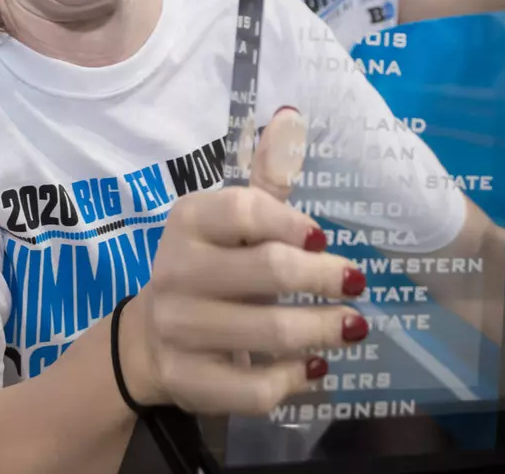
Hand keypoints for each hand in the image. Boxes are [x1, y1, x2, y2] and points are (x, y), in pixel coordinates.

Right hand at [117, 109, 366, 414]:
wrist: (148, 341)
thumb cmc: (207, 268)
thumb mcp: (229, 221)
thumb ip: (265, 177)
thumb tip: (292, 116)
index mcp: (187, 221)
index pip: (244, 211)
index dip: (291, 222)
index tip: (324, 237)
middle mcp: (177, 272)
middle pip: (267, 271)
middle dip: (324, 278)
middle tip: (356, 283)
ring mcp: (179, 330)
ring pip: (268, 332)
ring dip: (322, 329)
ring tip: (353, 326)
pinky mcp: (190, 380)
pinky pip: (255, 388)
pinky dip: (295, 378)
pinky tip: (315, 366)